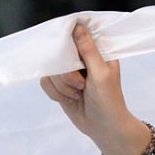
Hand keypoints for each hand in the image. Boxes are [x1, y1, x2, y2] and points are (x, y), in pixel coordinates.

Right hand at [39, 19, 150, 154]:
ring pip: (50, 69)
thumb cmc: (109, 100)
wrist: (103, 128)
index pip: (78, 33)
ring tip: (79, 94)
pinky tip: (70, 99)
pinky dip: (56, 93)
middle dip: (66, 73)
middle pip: (58, 52)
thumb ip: (88, 50)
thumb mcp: (101, 73)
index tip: (67, 52)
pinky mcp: (59, 84)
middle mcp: (82, 58)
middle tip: (81, 84)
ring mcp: (69, 71)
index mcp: (98, 51)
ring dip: (63, 86)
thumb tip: (78, 26)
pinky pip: (45, 81)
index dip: (68, 38)